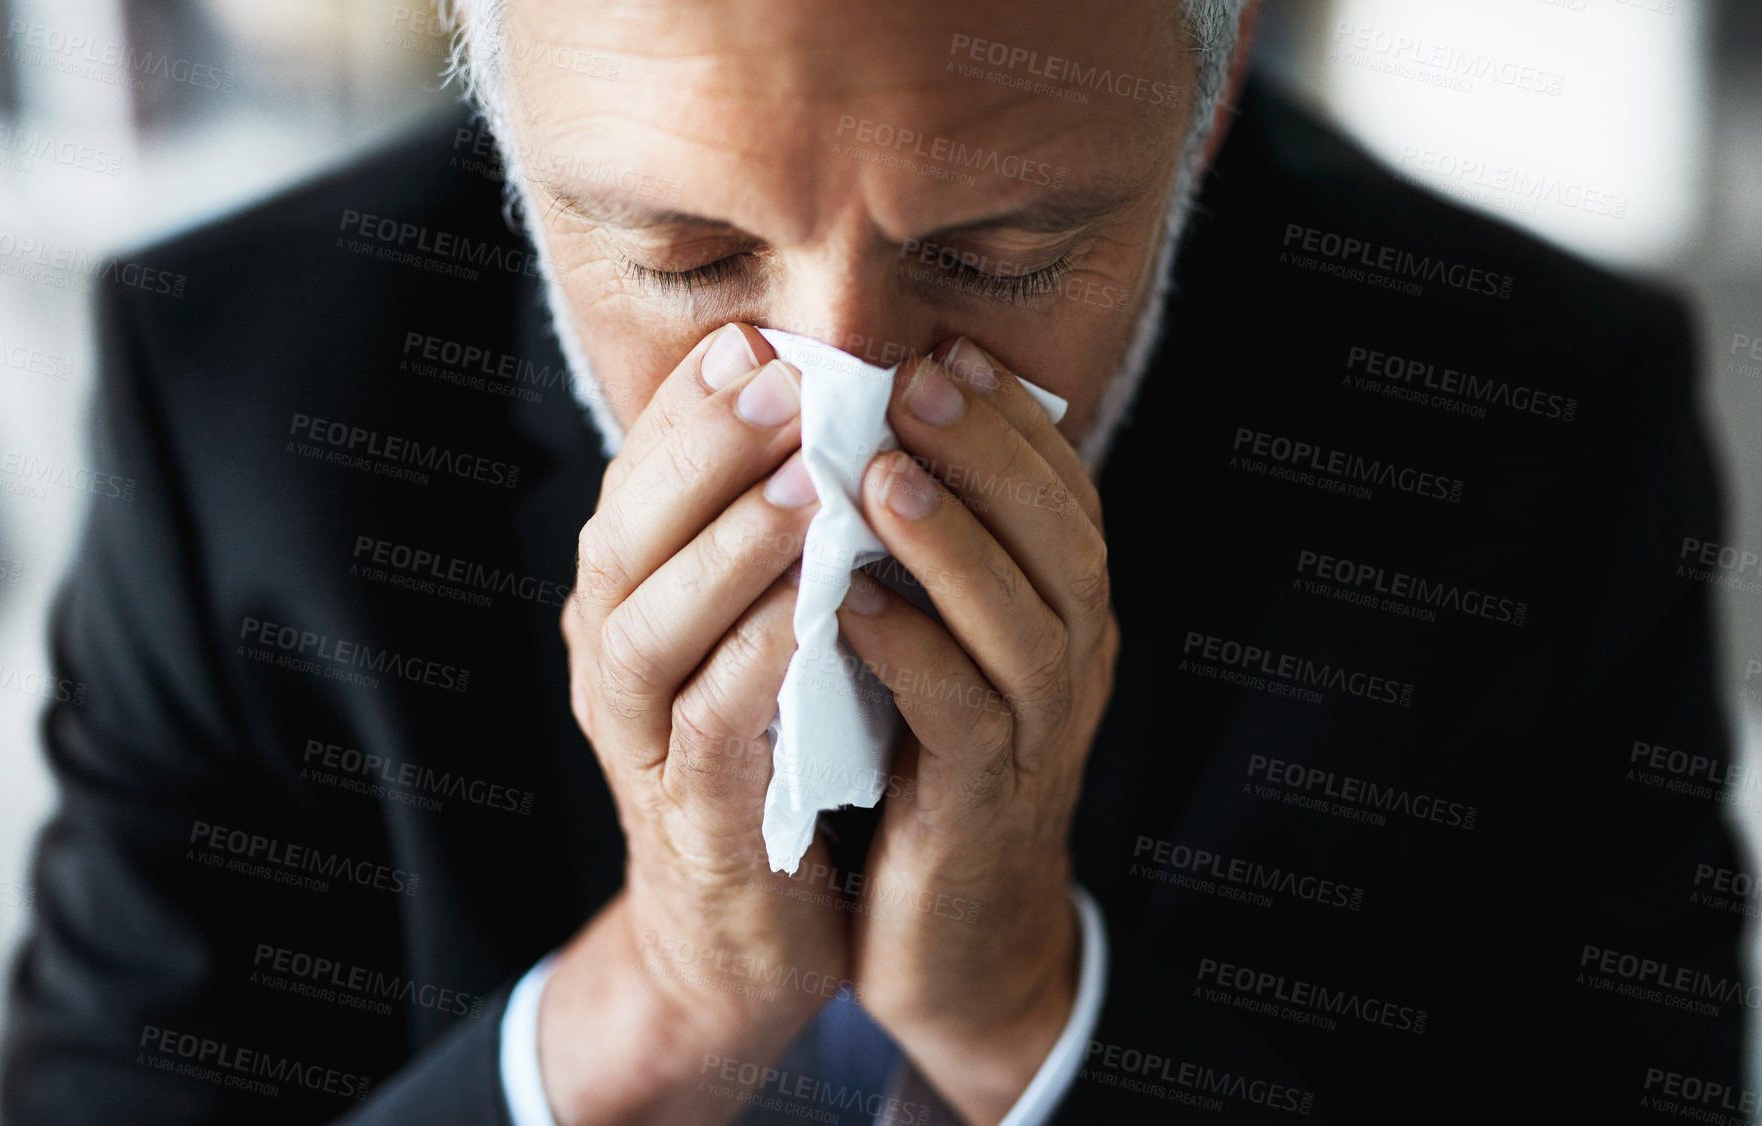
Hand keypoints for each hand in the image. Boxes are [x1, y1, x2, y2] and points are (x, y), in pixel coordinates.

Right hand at [540, 324, 849, 1124]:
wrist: (743, 932)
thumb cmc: (767, 751)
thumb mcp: (758, 627)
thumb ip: (771, 538)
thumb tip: (827, 412)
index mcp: (627, 599)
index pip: (638, 481)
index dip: (692, 408)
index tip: (759, 339)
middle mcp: (612, 658)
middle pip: (628, 536)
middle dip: (702, 452)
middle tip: (783, 383)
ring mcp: (638, 740)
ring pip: (654, 627)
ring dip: (726, 549)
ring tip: (805, 483)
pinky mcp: (686, 816)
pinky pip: (708, 728)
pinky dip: (753, 663)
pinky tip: (814, 612)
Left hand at [835, 337, 1118, 1124]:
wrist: (953, 938)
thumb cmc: (929, 765)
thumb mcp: (945, 645)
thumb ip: (931, 558)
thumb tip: (871, 436)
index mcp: (1066, 615)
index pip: (1063, 494)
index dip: (1010, 421)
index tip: (944, 350)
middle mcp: (1074, 665)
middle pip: (1059, 541)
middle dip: (988, 453)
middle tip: (914, 383)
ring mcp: (1041, 738)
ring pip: (1023, 624)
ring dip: (954, 543)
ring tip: (878, 474)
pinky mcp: (988, 808)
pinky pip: (963, 719)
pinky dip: (911, 654)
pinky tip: (849, 604)